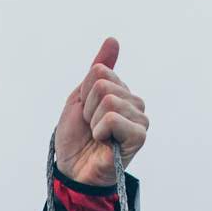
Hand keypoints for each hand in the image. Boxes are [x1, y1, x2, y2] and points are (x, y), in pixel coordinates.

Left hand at [52, 37, 149, 186]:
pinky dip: (100, 130)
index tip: (85, 113)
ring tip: (97, 136)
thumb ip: (98, 68)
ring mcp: (139, 120)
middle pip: (104, 84)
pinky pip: (114, 117)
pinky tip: (104, 142)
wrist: (72, 170)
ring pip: (109, 99)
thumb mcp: (80, 97)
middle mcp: (134, 103)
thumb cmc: (75, 138)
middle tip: (91, 128)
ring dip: (93, 121)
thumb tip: (113, 40)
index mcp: (121, 92)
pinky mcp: (139, 136)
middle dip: (88, 108)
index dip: (84, 94)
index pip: (99, 72)